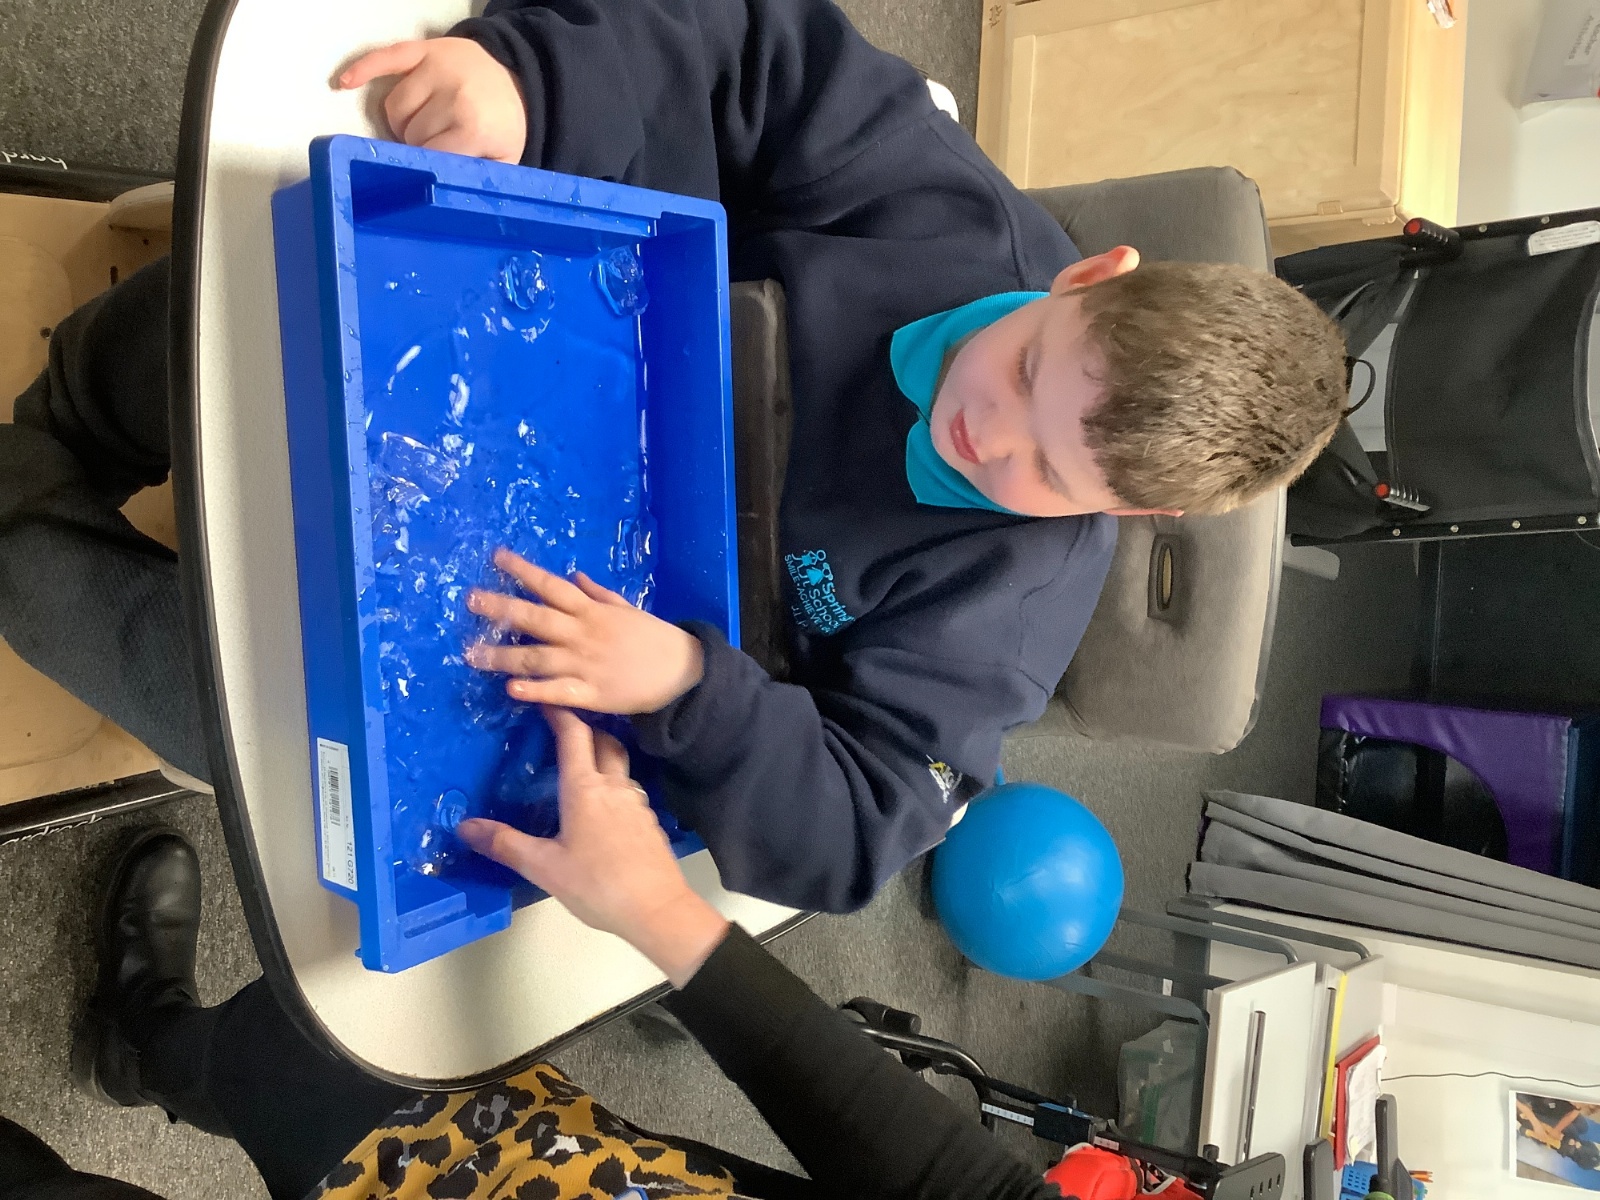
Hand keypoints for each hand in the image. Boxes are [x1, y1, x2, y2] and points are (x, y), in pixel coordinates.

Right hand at [338, 38, 527, 163]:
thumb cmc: (504, 125)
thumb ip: (479, 182)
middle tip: (433, 144)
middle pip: (409, 134)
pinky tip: (346, 83)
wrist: (516, 76)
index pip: (428, 157)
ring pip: (394, 108)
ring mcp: (437, 69)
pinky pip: (385, 58)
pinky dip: (363, 70)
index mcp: (474, 129)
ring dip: (401, 121)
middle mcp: (454, 97)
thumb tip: (450, 206)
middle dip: (416, 144)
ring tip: (420, 125)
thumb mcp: (504, 161)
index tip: (430, 169)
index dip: (425, 165)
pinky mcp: (423, 50)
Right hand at [457, 707, 728, 985]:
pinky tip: (601, 806)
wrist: (658, 908)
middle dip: (584, 729)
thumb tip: (465, 826)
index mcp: (585, 789)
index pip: (574, 735)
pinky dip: (612, 783)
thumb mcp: (545, 867)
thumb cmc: (598, 885)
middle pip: (603, 741)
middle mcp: (614, 785)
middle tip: (561, 729)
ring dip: (600, 756)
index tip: (544, 702)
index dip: (559, 713)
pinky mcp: (649, 820)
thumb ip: (506, 844)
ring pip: (619, 764)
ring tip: (578, 766)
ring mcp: (636, 802)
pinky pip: (628, 789)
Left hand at [466, 549, 704, 713]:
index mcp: (591, 610)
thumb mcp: (627, 608)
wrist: (682, 674)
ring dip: (502, 656)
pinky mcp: (590, 694)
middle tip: (470, 601)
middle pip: (535, 618)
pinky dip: (534, 690)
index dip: (522, 571)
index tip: (496, 558)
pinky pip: (557, 692)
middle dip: (500, 609)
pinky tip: (511, 689)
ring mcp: (584, 665)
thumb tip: (572, 576)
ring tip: (472, 654)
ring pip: (536, 658)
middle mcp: (582, 634)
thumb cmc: (653, 638)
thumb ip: (597, 594)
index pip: (550, 586)